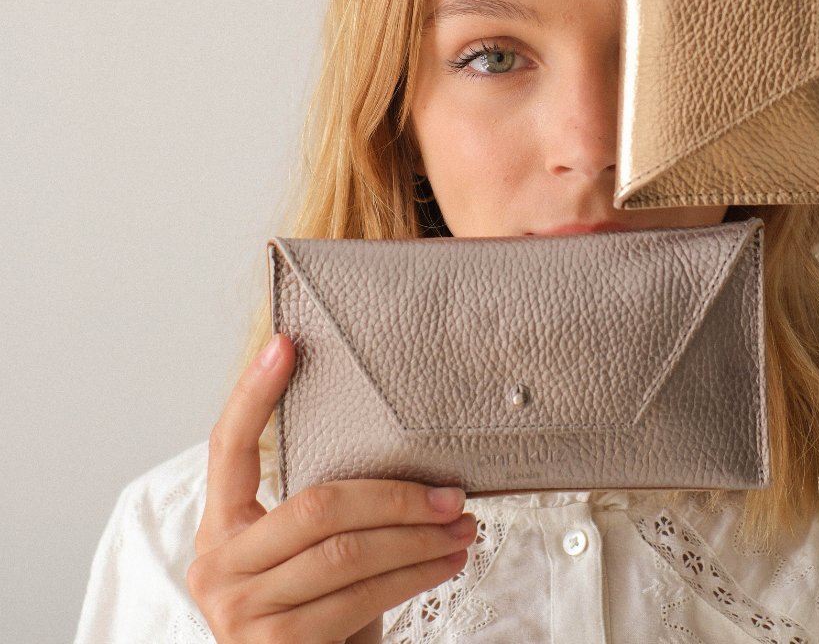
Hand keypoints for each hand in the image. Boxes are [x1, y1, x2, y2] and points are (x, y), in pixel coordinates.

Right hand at [186, 334, 477, 643]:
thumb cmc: (312, 613)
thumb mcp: (304, 557)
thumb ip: (322, 512)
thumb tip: (400, 450)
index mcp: (220, 528)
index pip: (227, 446)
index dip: (254, 392)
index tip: (286, 343)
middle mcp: (218, 566)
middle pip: (317, 503)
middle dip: (396, 495)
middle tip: (451, 491)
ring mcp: (241, 610)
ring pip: (347, 551)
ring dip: (418, 537)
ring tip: (462, 525)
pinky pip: (361, 594)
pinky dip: (414, 573)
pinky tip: (445, 562)